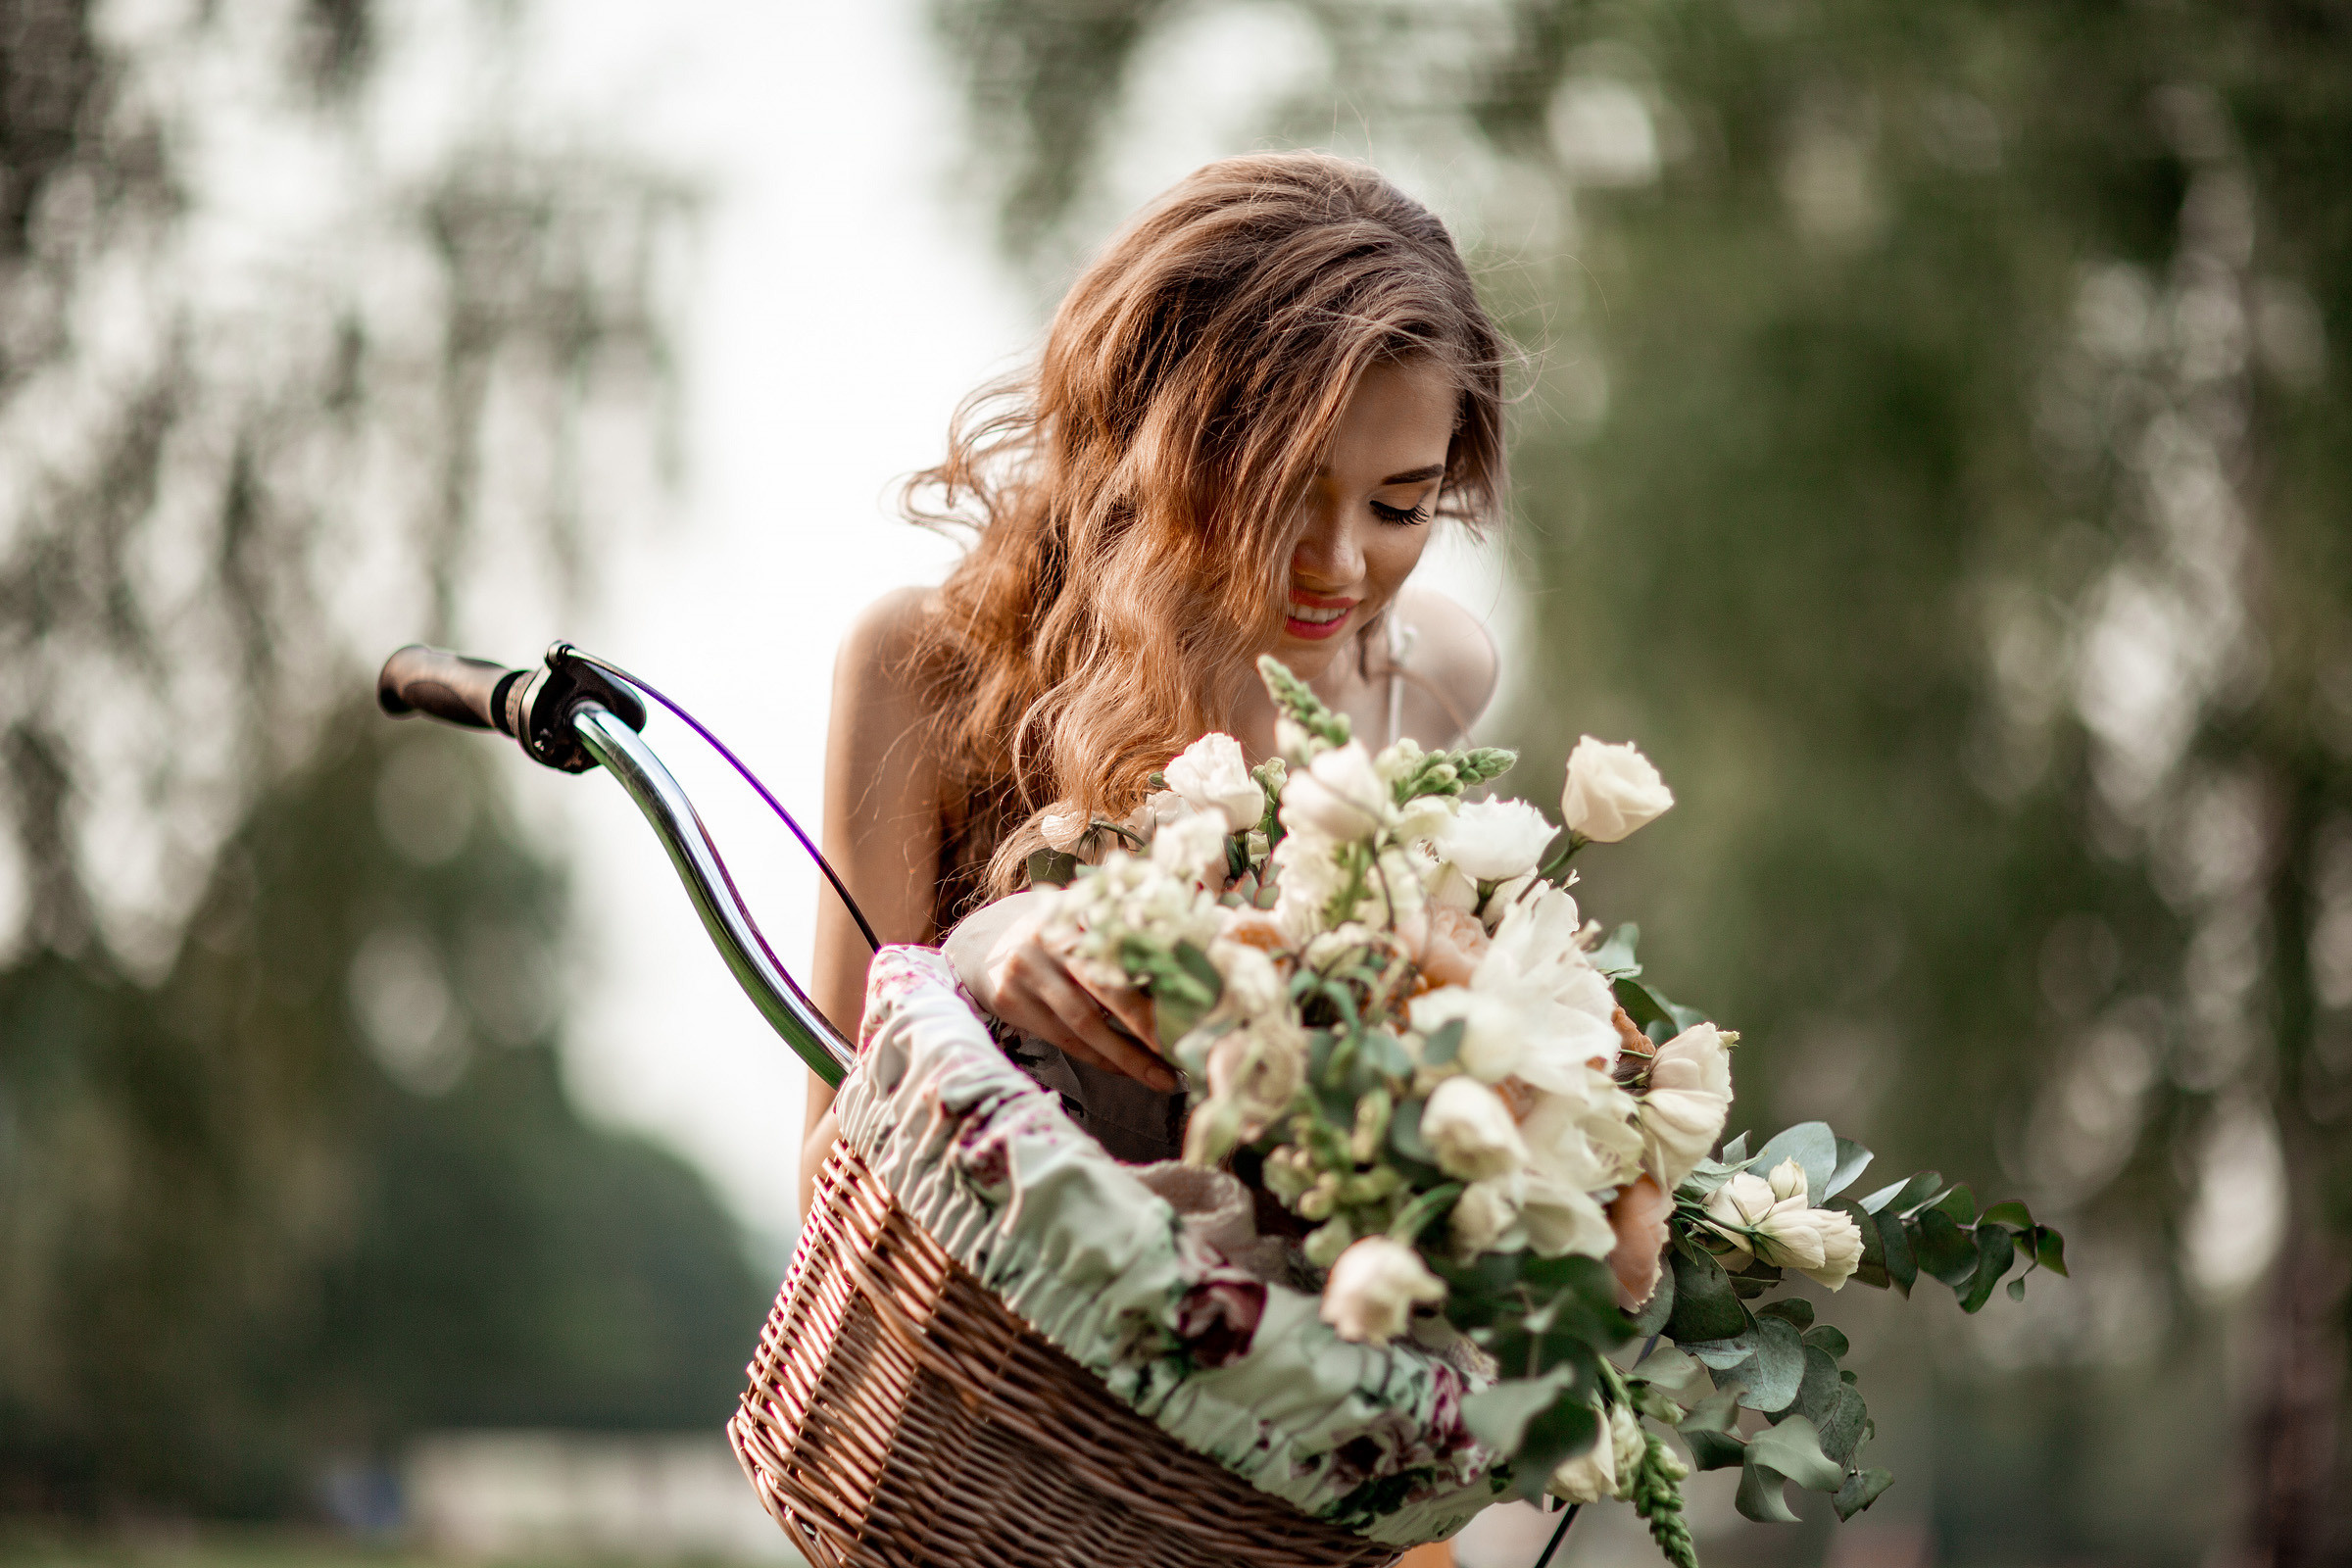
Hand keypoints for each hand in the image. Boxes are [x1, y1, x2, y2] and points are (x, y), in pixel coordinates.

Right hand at [945, 890, 1178, 1091]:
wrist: (979, 946)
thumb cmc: (1054, 938)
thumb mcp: (1083, 919)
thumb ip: (1122, 930)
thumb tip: (1193, 955)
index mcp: (1079, 909)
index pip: (1126, 943)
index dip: (1162, 974)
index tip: (1198, 1001)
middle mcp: (1049, 937)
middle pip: (1105, 984)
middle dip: (1148, 1021)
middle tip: (1185, 1048)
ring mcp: (1026, 970)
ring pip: (1084, 1021)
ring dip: (1127, 1054)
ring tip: (1163, 1076)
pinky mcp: (1012, 1001)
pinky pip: (1064, 1038)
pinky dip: (1100, 1057)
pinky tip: (1128, 1069)